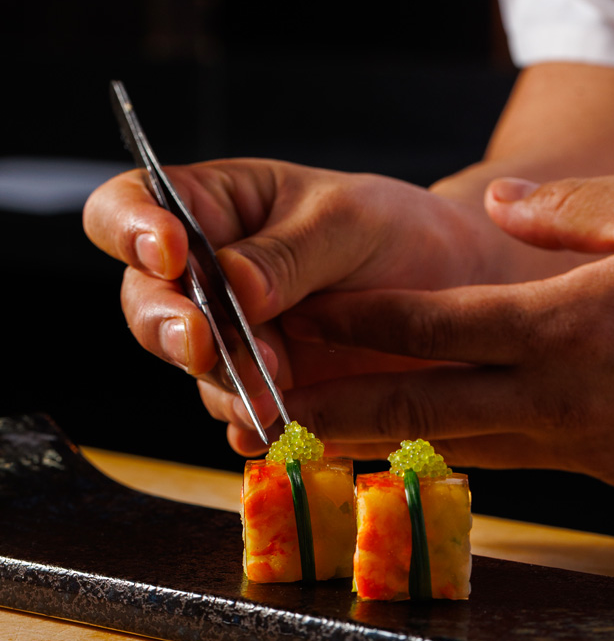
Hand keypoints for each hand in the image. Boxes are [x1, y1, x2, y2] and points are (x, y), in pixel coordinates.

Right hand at [83, 158, 495, 449]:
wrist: (455, 290)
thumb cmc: (395, 232)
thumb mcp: (348, 221)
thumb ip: (287, 252)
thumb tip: (231, 285)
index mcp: (212, 210)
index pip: (130, 210)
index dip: (131, 230)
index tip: (170, 252)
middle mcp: (206, 279)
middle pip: (146, 302)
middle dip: (170, 325)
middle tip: (207, 342)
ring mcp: (232, 341)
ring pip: (194, 369)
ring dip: (223, 383)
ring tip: (272, 393)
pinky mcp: (263, 392)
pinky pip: (239, 416)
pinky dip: (253, 426)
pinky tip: (277, 430)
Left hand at [279, 174, 613, 486]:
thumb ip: (568, 207)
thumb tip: (497, 201)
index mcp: (567, 325)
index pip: (429, 325)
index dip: (353, 321)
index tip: (298, 315)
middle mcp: (557, 399)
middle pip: (418, 409)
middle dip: (333, 410)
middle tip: (263, 409)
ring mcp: (579, 445)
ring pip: (457, 445)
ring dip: (385, 439)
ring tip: (323, 430)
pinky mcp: (603, 468)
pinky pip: (510, 456)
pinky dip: (457, 445)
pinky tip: (426, 437)